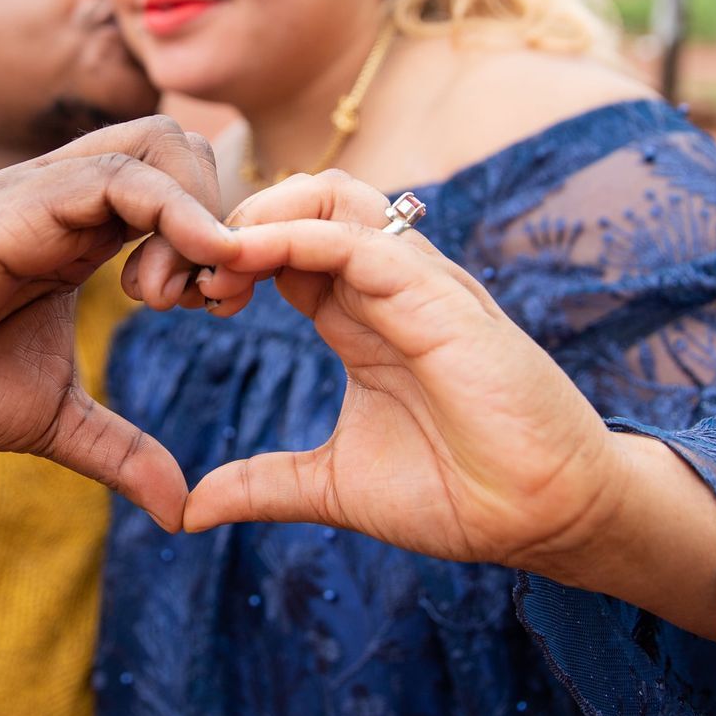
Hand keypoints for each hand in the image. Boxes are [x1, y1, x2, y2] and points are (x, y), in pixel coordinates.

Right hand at [0, 117, 235, 530]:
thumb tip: (181, 510)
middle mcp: (63, 197)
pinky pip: (113, 176)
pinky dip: (170, 213)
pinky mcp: (11, 209)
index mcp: (78, 231)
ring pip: (158, 145)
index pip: (180, 185)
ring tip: (174, 300)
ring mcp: (37, 193)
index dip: (221, 237)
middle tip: (210, 302)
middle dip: (222, 215)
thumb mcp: (50, 420)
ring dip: (198, 217)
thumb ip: (120, 450)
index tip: (222, 309)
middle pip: (181, 146)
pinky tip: (175, 281)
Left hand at [183, 170, 630, 573]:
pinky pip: (356, 239)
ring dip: (254, 216)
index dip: (218, 257)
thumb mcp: (331, 486)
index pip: (278, 246)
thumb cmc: (458, 495)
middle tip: (172, 277)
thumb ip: (262, 484)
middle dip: (223, 222)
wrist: (546, 517)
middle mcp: (385, 285)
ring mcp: (415, 284)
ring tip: (205, 267)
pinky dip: (291, 237)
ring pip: (327, 197)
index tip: (169, 298)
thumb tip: (188, 511)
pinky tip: (240, 262)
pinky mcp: (439, 297)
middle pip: (294, 202)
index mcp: (360, 316)